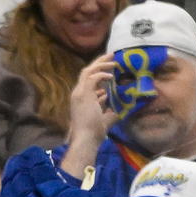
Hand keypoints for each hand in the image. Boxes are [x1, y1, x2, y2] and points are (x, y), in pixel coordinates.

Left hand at [0, 147, 127, 196]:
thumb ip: (105, 173)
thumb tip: (109, 152)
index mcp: (47, 184)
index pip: (33, 161)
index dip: (35, 155)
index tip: (39, 154)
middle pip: (15, 174)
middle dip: (20, 166)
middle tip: (24, 164)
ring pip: (6, 194)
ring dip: (10, 184)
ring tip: (16, 182)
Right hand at [62, 56, 119, 173]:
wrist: (85, 140)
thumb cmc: (93, 134)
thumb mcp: (104, 120)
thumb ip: (109, 112)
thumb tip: (117, 108)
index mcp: (81, 98)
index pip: (88, 80)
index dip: (99, 73)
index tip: (110, 71)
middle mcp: (78, 93)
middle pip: (87, 71)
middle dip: (100, 62)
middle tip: (112, 56)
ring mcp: (79, 93)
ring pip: (88, 71)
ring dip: (101, 64)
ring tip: (113, 61)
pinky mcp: (83, 94)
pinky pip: (93, 78)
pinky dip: (102, 74)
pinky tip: (111, 76)